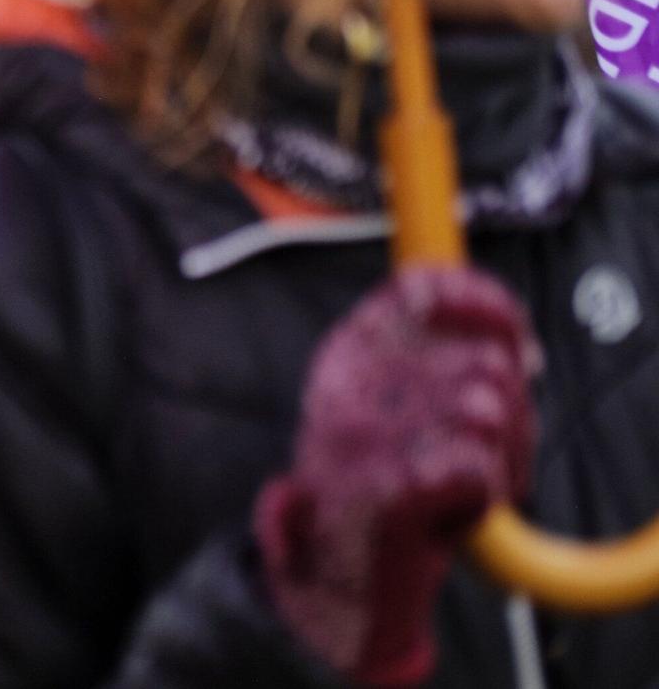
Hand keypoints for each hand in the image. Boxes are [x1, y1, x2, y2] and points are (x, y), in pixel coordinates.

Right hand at [254, 268, 536, 685]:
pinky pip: (479, 469)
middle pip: (482, 361)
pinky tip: (451, 505)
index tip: (514, 346)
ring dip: (500, 457)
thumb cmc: (380, 484)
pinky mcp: (386, 487)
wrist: (337, 574)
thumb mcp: (399, 407)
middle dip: (512, 414)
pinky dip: (482, 494)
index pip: (424, 289)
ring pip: (488, 412)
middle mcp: (349, 382)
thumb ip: (449, 367)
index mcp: (348, 352)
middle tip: (488, 452)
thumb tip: (527, 354)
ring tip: (468, 481)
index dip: (484, 306)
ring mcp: (363, 433)